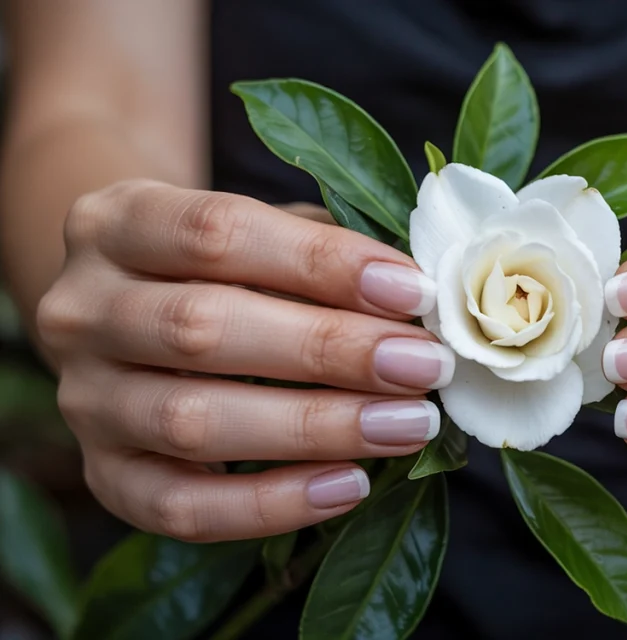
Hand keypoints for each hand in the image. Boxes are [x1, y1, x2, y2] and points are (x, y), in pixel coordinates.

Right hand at [38, 180, 451, 541]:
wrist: (126, 310)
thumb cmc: (221, 266)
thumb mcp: (262, 232)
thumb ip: (325, 252)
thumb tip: (419, 297)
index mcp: (119, 221)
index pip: (217, 232)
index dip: (321, 262)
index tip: (413, 292)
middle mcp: (82, 308)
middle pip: (200, 328)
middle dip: (329, 350)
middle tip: (423, 366)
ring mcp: (84, 398)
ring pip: (190, 422)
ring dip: (313, 427)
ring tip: (407, 426)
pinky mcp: (103, 474)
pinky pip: (180, 505)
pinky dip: (270, 504)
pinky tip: (349, 485)